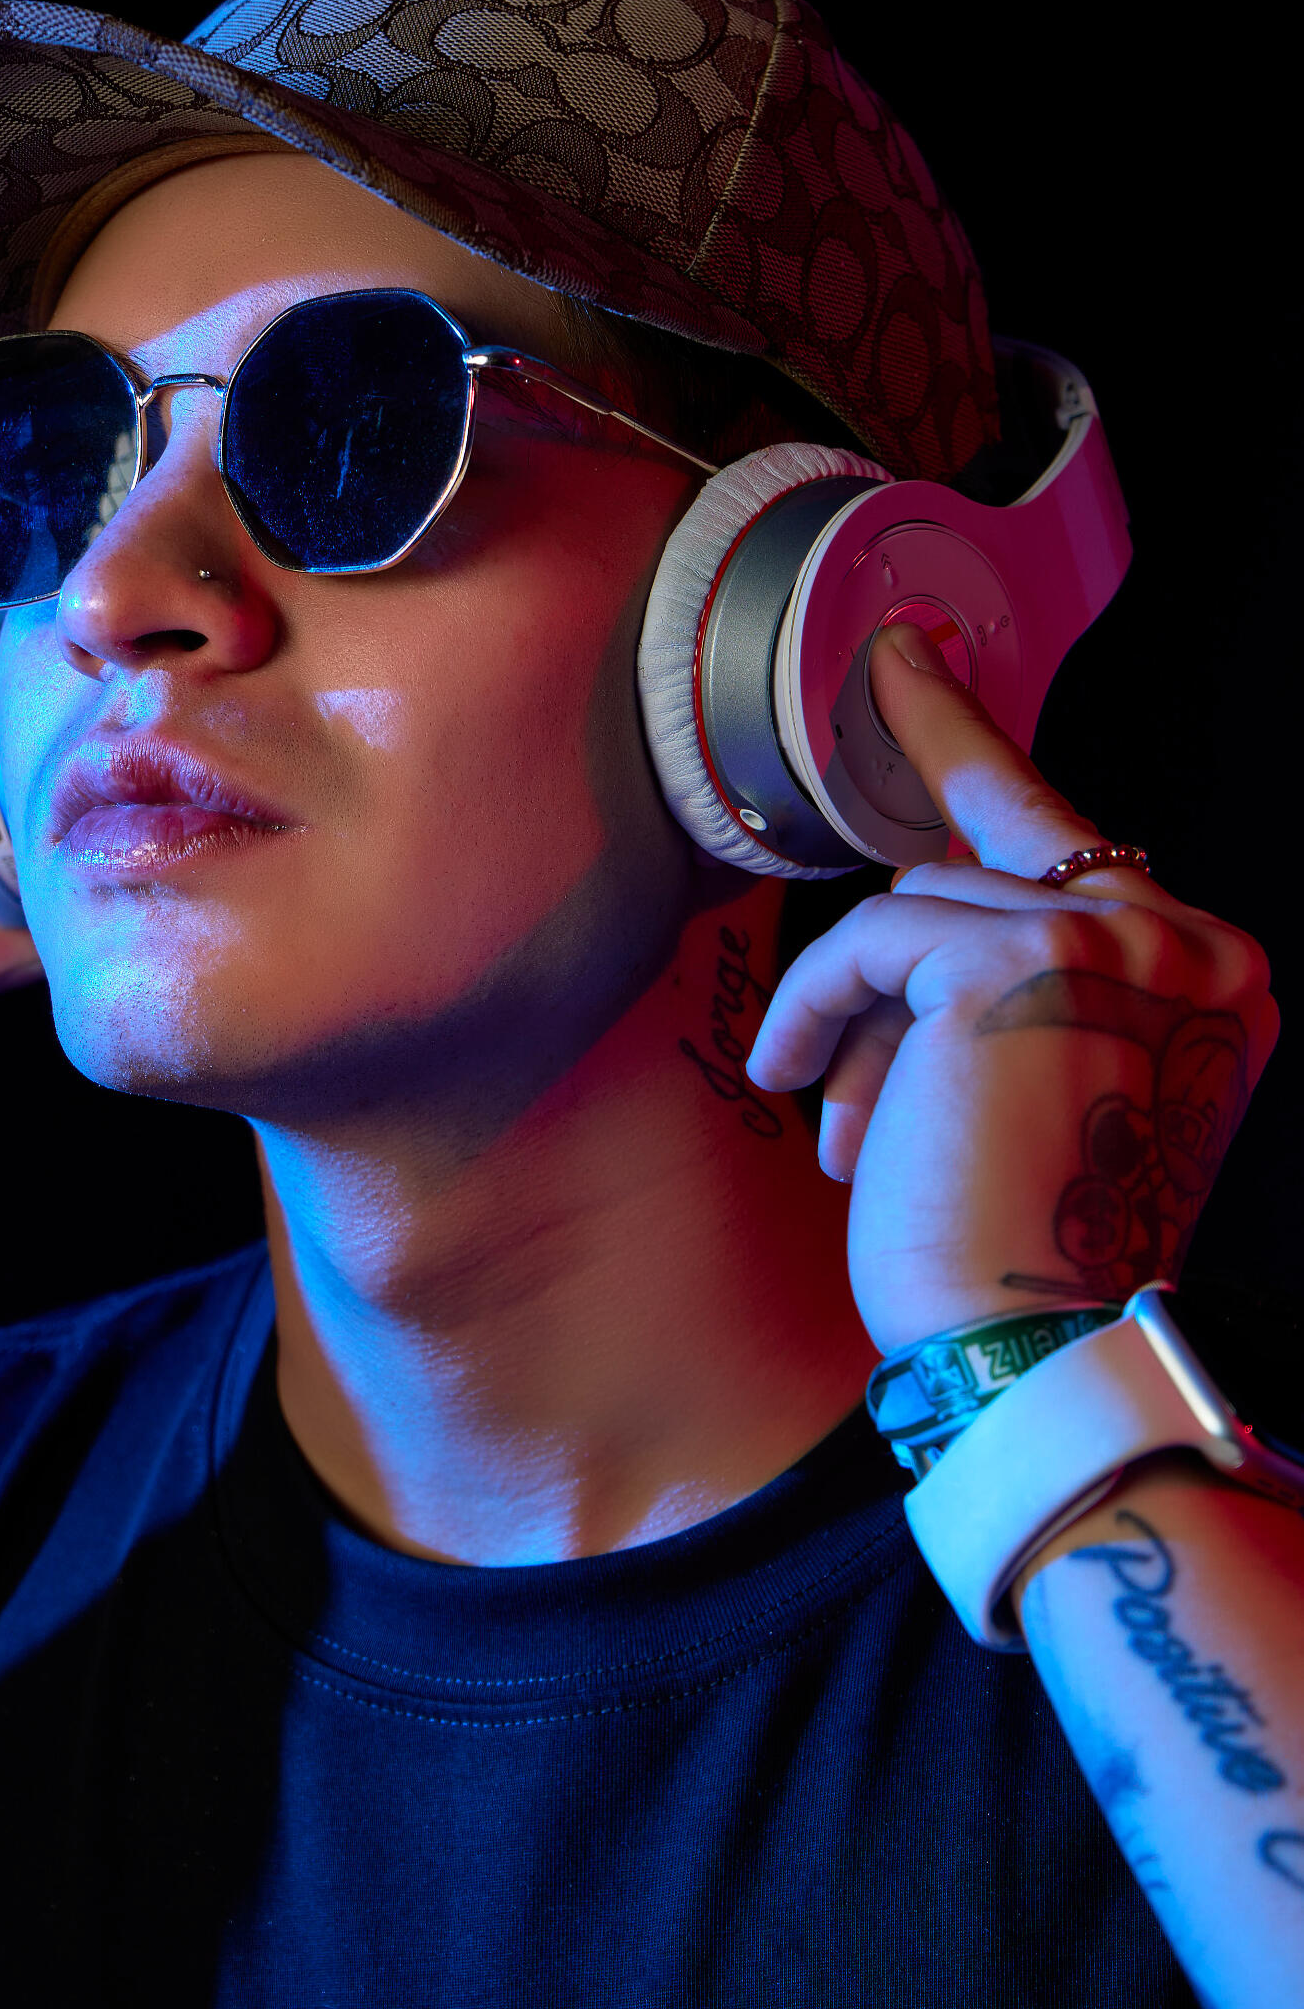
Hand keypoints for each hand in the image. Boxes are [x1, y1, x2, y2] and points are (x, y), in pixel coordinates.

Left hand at [744, 625, 1279, 1357]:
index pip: (1072, 839)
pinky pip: (872, 938)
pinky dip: (818, 1008)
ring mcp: (1117, 942)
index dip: (970, 745)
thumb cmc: (1020, 1245)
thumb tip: (920, 915)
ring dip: (857, 1026)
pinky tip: (798, 1087)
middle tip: (818, 1062)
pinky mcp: (1023, 956)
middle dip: (887, 982)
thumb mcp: (1047, 1093)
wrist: (1027, 1348)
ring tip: (844, 1133)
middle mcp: (1188, 945)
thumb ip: (1019, 988)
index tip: (907, 660)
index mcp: (1210, 979)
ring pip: (920, 913)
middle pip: (982, 877)